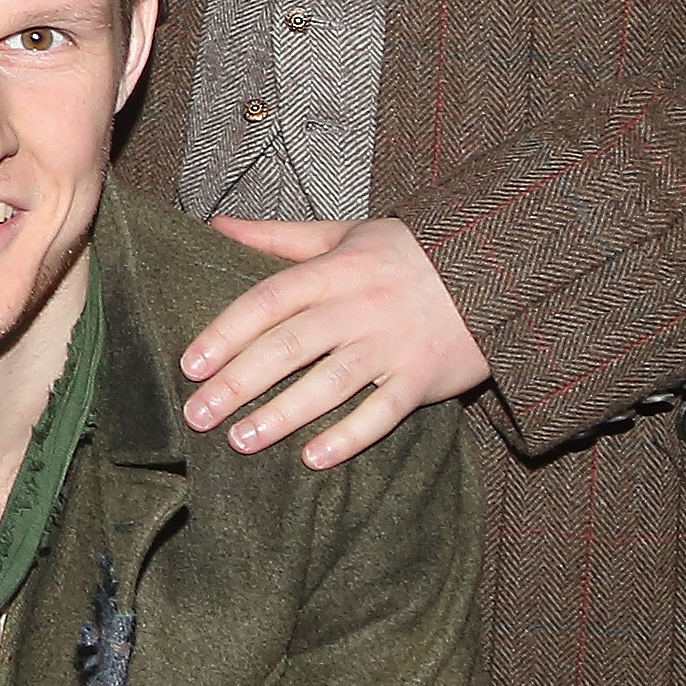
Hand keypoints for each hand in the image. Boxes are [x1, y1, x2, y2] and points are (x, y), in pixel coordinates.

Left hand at [182, 214, 490, 469]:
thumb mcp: (344, 234)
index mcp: (335, 271)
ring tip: (241, 441)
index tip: (190, 364)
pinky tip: (313, 459)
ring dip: (283, 414)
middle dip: (239, 382)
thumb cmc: (407, 254)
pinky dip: (350, 436)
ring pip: (331, 383)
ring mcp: (393, 345)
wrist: (495, 271)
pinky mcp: (425, 378)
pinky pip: (384, 413)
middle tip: (197, 414)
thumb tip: (216, 226)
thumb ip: (279, 237)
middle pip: (290, 346)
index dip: (226, 332)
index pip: (268, 301)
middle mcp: (360, 308)